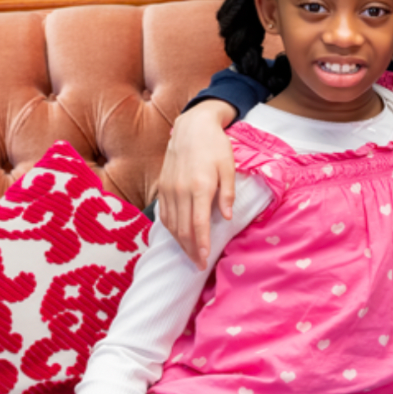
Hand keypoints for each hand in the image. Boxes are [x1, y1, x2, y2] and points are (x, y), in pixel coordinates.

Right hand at [158, 101, 237, 268]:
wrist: (191, 128)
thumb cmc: (215, 146)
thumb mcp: (229, 167)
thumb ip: (228, 193)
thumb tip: (226, 218)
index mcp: (200, 187)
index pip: (198, 223)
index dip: (201, 244)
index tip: (204, 259)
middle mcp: (180, 191)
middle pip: (183, 228)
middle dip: (191, 250)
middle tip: (199, 265)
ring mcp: (169, 190)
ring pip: (171, 224)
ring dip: (180, 243)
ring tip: (191, 256)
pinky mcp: (162, 187)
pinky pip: (164, 214)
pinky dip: (170, 230)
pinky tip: (178, 237)